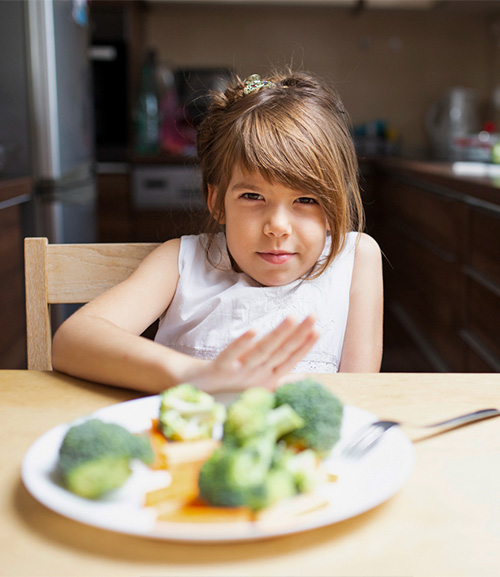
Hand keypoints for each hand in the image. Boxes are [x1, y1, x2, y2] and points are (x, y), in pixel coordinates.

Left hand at [187, 315, 319, 392]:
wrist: (196, 389)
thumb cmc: (229, 385)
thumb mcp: (259, 384)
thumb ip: (282, 379)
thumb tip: (305, 377)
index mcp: (267, 378)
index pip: (290, 359)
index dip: (305, 345)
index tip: (319, 329)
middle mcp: (256, 375)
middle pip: (281, 352)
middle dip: (299, 334)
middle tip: (314, 315)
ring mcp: (240, 372)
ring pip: (263, 351)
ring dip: (278, 335)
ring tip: (292, 318)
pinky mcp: (221, 368)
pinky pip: (233, 354)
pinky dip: (244, 343)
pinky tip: (255, 329)